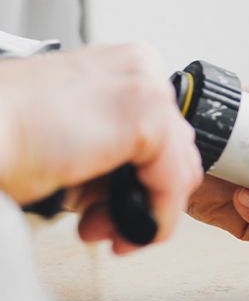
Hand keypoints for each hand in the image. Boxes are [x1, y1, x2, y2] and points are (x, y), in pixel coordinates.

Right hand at [0, 44, 202, 253]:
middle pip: (174, 153)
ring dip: (144, 212)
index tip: (109, 208)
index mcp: (122, 67)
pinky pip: (172, 184)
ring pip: (179, 171)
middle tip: (104, 225)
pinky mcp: (148, 118)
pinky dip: (154, 218)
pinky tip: (123, 233)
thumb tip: (132, 187)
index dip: (141, 181)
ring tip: (104, 231)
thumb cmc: (6, 132)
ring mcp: (148, 89)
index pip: (161, 134)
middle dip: (141, 198)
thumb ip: (112, 151)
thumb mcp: (72, 135)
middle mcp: (140, 68)